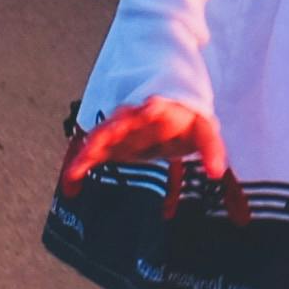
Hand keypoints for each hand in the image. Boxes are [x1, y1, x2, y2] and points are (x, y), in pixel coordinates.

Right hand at [58, 97, 226, 192]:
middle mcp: (138, 116)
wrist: (170, 114)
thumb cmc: (183, 122)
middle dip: (114, 126)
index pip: (159, 106)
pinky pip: (93, 154)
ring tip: (82, 161)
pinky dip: (81, 166)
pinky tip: (71, 183)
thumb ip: (212, 151)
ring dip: (93, 147)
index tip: (150, 106)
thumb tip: (217, 171)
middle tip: (107, 134)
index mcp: (164, 110)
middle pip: (123, 118)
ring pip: (104, 134)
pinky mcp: (111, 143)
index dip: (153, 106)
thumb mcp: (202, 131)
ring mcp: (121, 128)